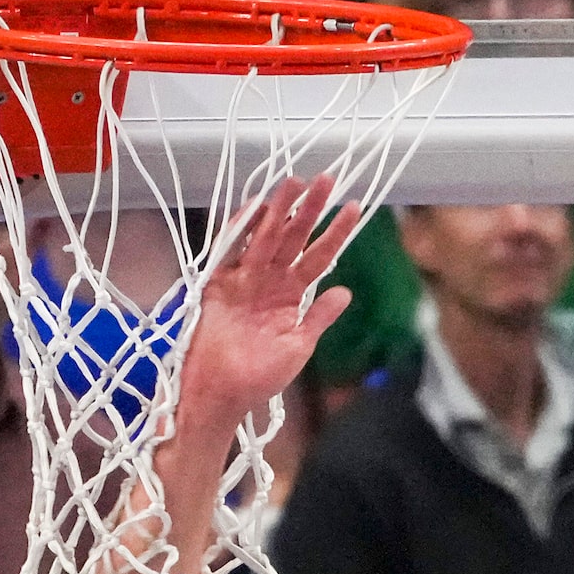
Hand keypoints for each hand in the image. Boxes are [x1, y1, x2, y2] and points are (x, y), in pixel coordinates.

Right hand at [179, 175, 359, 424]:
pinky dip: (242, 228)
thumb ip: (319, 317)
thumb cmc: (260, 377)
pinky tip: (258, 206)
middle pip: (293, 238)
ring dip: (281, 209)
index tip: (354, 209)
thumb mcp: (299, 346)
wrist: (223, 393)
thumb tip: (345, 291)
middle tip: (328, 180)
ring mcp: (244, 279)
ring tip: (298, 182)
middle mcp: (269, 281)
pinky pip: (231, 249)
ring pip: (266, 236)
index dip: (335, 234)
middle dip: (310, 210)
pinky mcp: (219, 283)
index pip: (318, 257)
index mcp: (290, 296)